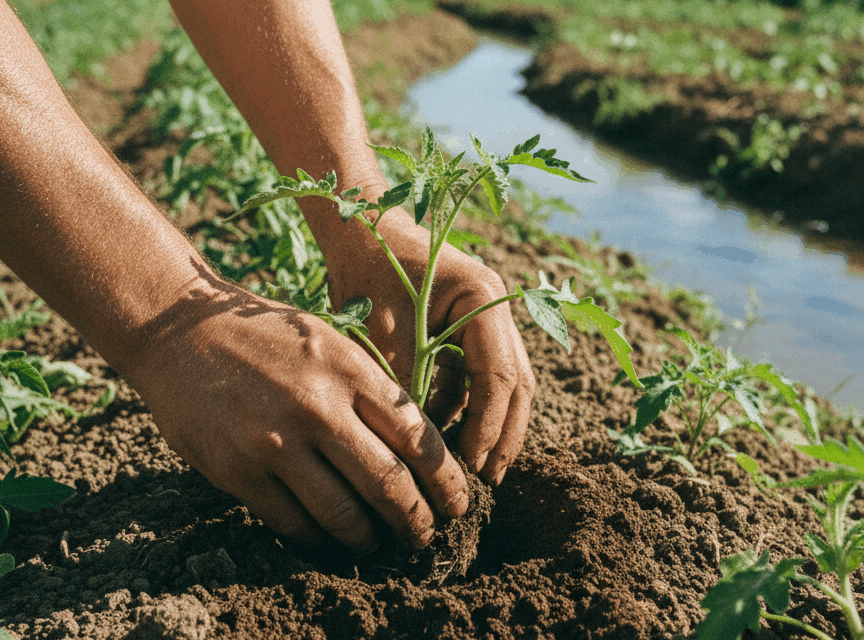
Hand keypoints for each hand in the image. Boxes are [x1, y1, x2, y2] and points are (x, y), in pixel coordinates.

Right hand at [122, 273, 468, 551]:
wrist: (179, 330)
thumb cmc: (265, 335)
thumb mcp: (329, 341)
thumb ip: (370, 388)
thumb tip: (418, 447)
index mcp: (349, 370)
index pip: (418, 438)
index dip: (446, 480)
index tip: (458, 502)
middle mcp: (317, 406)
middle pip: (388, 482)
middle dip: (417, 520)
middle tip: (427, 536)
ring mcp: (274, 441)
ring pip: (342, 512)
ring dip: (370, 537)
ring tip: (381, 543)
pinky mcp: (236, 469)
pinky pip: (292, 522)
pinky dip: (318, 538)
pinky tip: (330, 538)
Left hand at [326, 208, 535, 486]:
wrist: (360, 230)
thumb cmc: (367, 270)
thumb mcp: (383, 331)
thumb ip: (408, 385)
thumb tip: (421, 449)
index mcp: (483, 297)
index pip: (498, 375)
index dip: (488, 426)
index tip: (472, 467)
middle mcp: (496, 306)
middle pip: (514, 382)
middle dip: (503, 433)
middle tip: (488, 479)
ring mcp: (486, 317)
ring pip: (500, 383)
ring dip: (489, 424)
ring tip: (474, 469)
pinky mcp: (467, 330)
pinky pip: (475, 377)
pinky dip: (466, 408)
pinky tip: (450, 439)